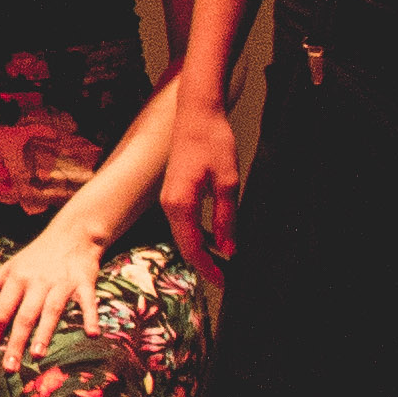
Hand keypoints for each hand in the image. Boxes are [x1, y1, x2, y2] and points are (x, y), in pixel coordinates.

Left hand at [0, 224, 104, 373]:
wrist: (72, 234)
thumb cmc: (33, 259)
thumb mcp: (5, 272)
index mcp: (15, 280)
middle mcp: (36, 282)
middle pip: (23, 316)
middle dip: (15, 342)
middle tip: (8, 369)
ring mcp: (61, 283)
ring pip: (52, 310)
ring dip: (45, 332)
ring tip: (37, 356)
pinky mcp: (84, 282)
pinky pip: (87, 301)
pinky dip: (90, 316)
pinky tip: (91, 334)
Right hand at [163, 95, 239, 282]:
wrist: (197, 113)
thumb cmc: (212, 141)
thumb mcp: (227, 182)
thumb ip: (226, 218)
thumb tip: (228, 248)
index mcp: (180, 204)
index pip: (192, 248)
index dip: (208, 269)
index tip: (224, 282)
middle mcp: (169, 205)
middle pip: (184, 245)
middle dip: (203, 264)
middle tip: (224, 278)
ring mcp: (169, 198)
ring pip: (183, 235)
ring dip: (201, 250)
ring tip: (222, 262)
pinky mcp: (174, 192)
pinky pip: (183, 222)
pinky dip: (197, 235)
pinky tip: (214, 238)